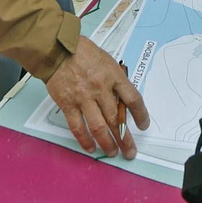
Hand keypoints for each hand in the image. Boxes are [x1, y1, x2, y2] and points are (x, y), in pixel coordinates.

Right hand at [44, 37, 148, 157]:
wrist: (58, 49)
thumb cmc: (84, 53)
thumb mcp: (107, 61)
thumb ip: (115, 80)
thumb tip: (123, 101)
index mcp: (114, 76)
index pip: (133, 99)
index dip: (141, 115)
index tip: (144, 125)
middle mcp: (100, 89)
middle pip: (117, 119)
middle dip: (125, 138)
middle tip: (130, 152)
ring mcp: (84, 98)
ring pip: (99, 127)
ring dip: (107, 143)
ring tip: (113, 152)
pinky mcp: (68, 104)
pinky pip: (78, 127)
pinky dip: (85, 140)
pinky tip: (91, 148)